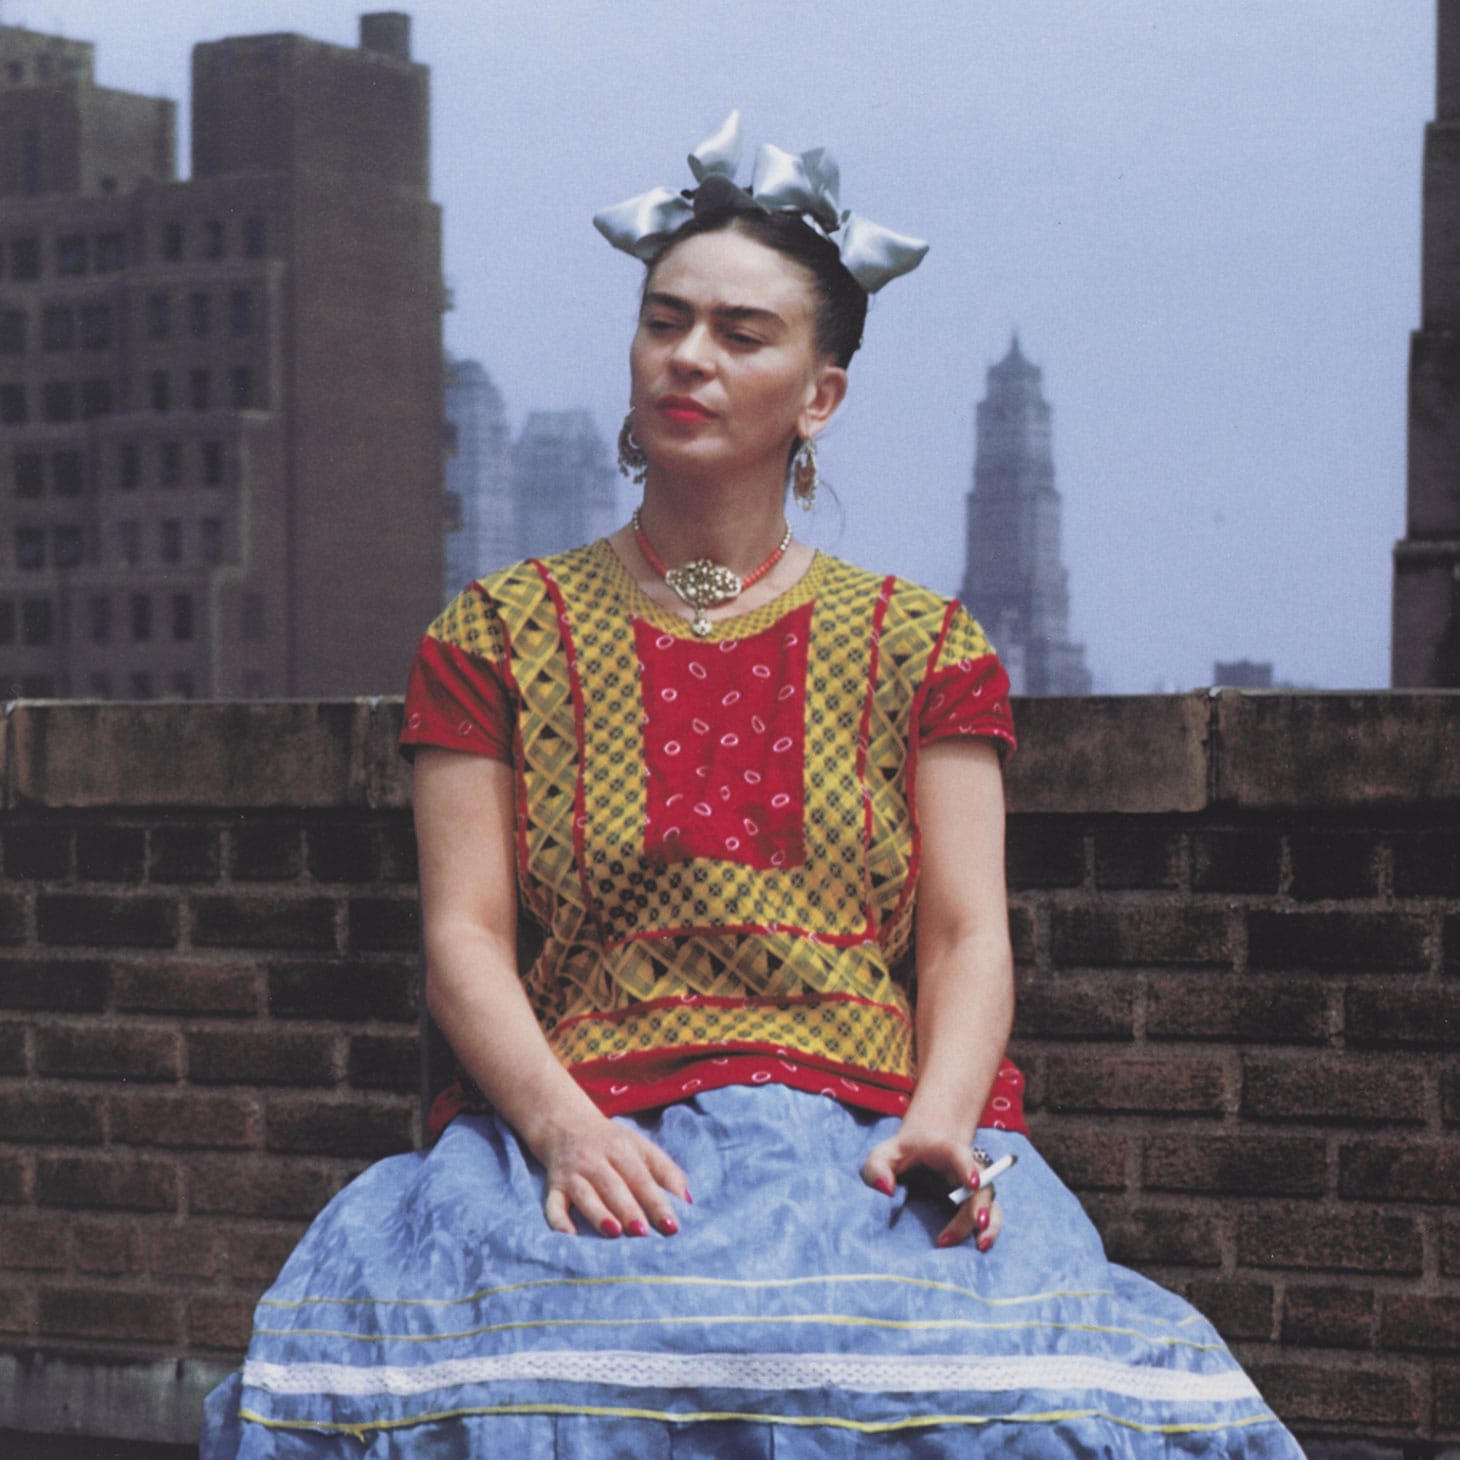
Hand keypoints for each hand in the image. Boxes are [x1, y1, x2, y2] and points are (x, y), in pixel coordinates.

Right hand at [535, 1110, 690, 1238]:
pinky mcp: (554, 1185)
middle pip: (614, 1186)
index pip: (643, 1177)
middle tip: (643, 1233)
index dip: (657, 1202)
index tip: (672, 1226)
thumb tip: (689, 1201)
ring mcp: (573, 1173)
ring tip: (613, 1233)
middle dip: (629, 1209)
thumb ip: (666, 1171)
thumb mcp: (641, 1147)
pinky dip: (558, 1220)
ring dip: (598, 1213)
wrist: (566, 1123)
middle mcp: (597, 1160)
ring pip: (585, 1194)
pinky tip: (569, 1236)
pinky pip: (553, 1204)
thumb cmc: (612, 1143)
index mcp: (623, 1150)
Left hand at [862, 1125, 1002, 1251]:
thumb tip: (885, 1190)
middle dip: (980, 1205)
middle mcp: (965, 1167)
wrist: (921, 1151)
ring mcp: (972, 1187)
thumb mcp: (883, 1154)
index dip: (967, 1167)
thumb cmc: (900, 1155)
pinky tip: (980, 1246)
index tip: (972, 1184)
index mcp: (943, 1149)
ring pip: (990, 1202)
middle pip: (980, 1183)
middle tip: (976, 1224)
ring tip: (980, 1244)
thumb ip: (877, 1167)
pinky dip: (990, 1231)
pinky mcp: (974, 1204)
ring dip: (989, 1222)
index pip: (959, 1154)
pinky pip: (991, 1216)